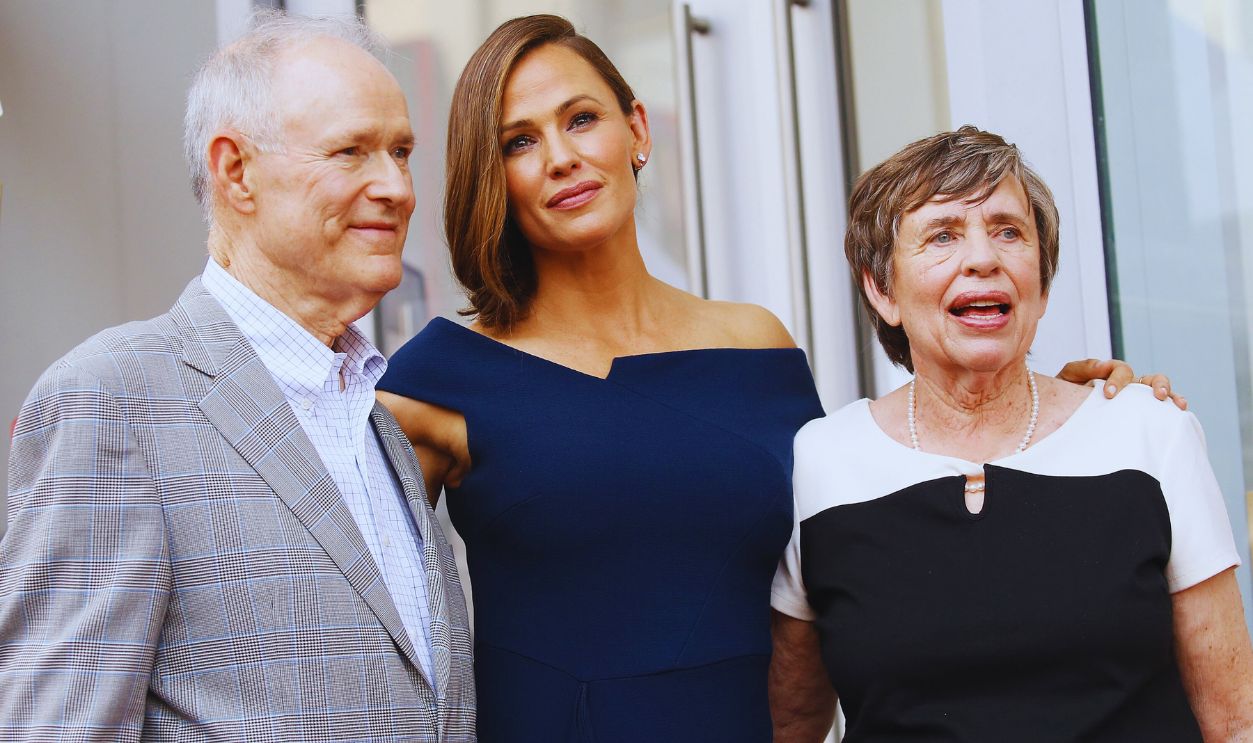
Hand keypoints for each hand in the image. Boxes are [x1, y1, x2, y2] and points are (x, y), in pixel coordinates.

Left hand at [1056, 358, 1186, 409]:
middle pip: (1150, 378)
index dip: (1118, 380)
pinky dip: (1172, 412)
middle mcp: (1129, 385)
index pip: (1121, 370)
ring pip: (1160, 393)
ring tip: (1177, 405)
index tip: (1109, 395)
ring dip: (1171, 396)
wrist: (1061, 412)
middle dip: (1157, 384)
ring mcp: (1137, 400)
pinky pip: (1160, 412)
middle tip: (1156, 396)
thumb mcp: (1069, 377)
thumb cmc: (1066, 393)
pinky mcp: (1141, 415)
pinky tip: (1179, 416)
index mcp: (1112, 374)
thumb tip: (1104, 366)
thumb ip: (1084, 368)